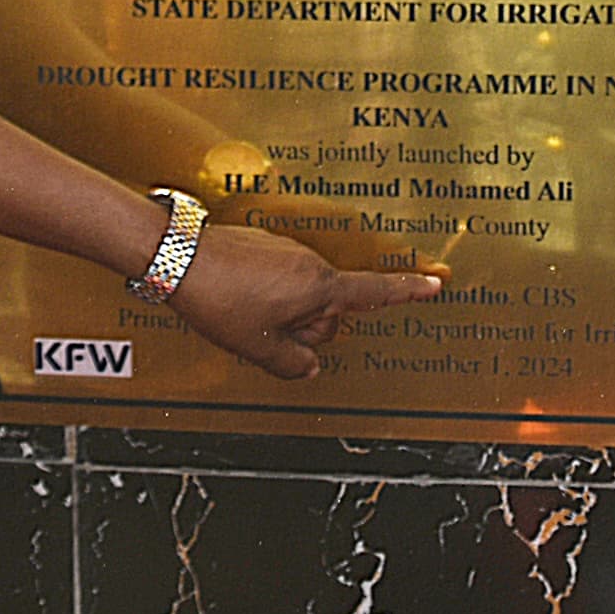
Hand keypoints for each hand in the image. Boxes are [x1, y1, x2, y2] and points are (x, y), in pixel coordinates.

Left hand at [171, 219, 440, 378]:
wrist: (176, 255)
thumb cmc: (219, 298)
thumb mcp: (258, 347)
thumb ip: (293, 364)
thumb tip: (310, 367)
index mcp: (318, 285)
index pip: (374, 292)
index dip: (409, 291)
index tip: (438, 283)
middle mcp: (308, 262)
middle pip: (326, 310)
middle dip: (305, 328)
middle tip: (264, 332)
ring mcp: (285, 251)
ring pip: (299, 297)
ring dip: (280, 314)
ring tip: (240, 313)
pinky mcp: (263, 246)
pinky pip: (277, 282)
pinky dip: (264, 297)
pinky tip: (234, 300)